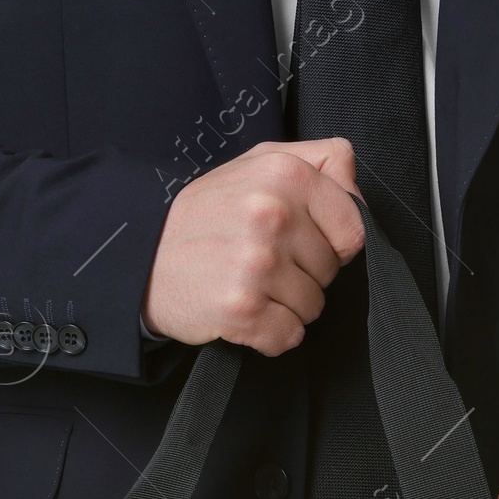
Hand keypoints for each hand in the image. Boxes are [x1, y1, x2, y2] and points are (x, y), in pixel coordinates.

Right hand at [141, 138, 366, 354]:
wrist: (141, 256)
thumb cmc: (206, 215)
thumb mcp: (259, 163)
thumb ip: (319, 162)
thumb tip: (357, 187)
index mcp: (284, 174)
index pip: (354, 228)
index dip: (331, 242)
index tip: (300, 242)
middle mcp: (272, 215)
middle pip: (332, 271)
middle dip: (304, 274)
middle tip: (261, 262)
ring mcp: (257, 264)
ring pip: (313, 307)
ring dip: (286, 306)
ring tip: (250, 284)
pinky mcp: (242, 309)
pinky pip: (288, 337)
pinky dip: (270, 335)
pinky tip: (245, 312)